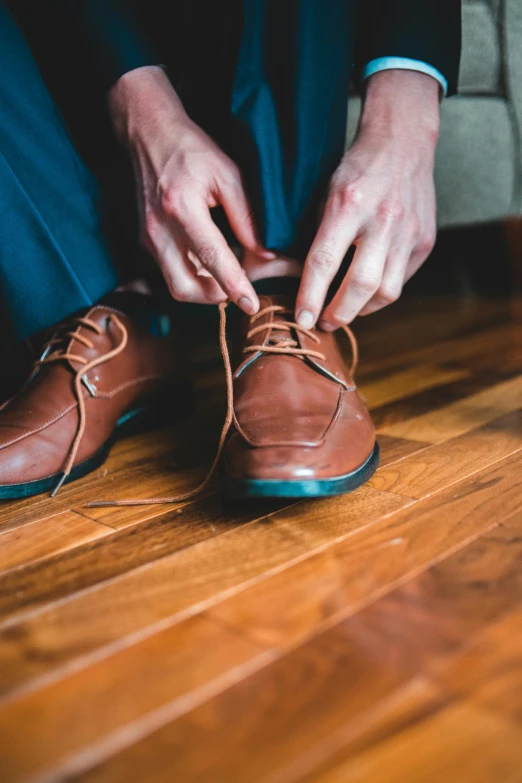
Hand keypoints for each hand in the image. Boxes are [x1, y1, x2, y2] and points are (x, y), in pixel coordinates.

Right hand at [108, 66, 270, 312]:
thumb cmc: (191, 150)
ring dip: (203, 290)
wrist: (148, 134)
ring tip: (227, 275)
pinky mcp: (144, 241)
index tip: (252, 305)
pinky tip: (209, 264)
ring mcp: (147, 238)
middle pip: (185, 288)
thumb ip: (247, 217)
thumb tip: (265, 255)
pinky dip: (192, 276)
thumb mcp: (228, 174)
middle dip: (215, 297)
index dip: (234, 285)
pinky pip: (169, 273)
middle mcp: (158, 229)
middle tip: (240, 289)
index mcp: (181, 208)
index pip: (211, 258)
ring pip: (175, 286)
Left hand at [296, 69, 439, 329]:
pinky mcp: (424, 241)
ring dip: (362, 310)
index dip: (310, 296)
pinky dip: (381, 293)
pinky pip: (401, 280)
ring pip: (386, 291)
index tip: (302, 319)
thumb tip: (298, 279)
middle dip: (339, 312)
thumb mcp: (325, 194)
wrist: (402, 143)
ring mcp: (408, 232)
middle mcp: (382, 220)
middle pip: (361, 284)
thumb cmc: (355, 171)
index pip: (324, 261)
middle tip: (324, 323)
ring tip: (345, 312)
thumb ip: (316, 235)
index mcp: (348, 205)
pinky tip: (367, 293)